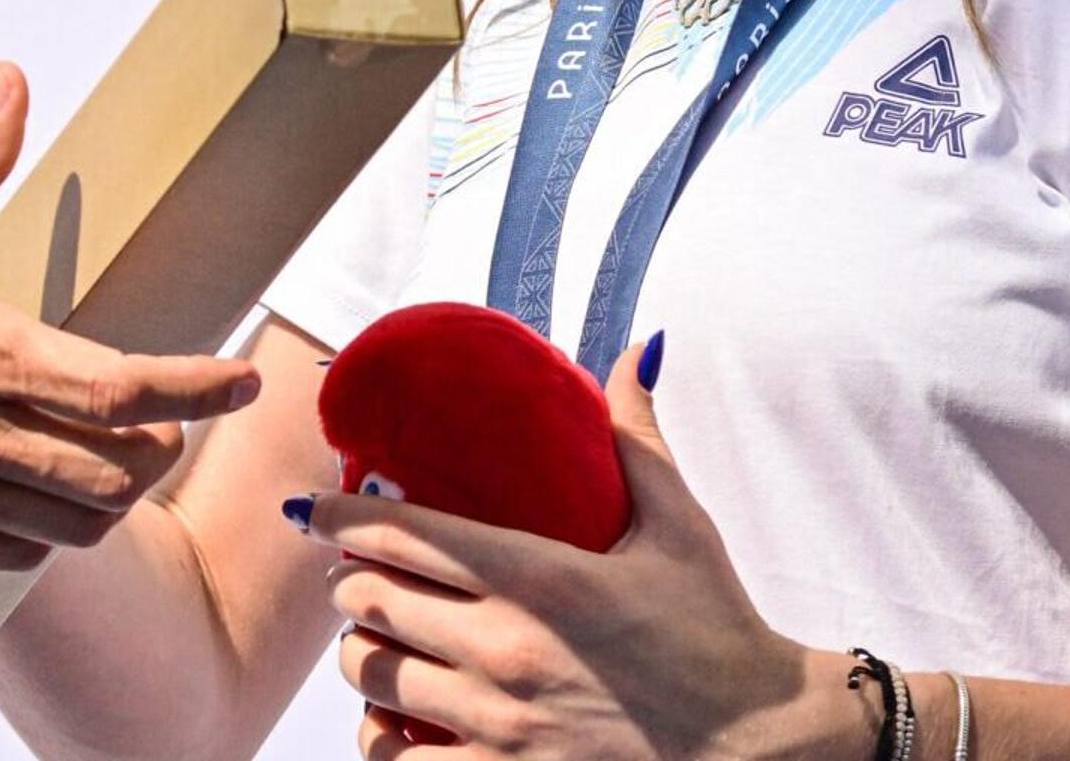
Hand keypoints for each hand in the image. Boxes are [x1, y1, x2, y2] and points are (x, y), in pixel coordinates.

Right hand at [0, 64, 263, 572]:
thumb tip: (10, 82)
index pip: (127, 385)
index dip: (200, 388)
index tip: (241, 380)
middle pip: (119, 469)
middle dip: (158, 447)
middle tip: (164, 417)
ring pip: (75, 525)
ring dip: (106, 495)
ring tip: (107, 460)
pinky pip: (12, 557)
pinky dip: (43, 533)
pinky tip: (33, 500)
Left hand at [298, 334, 866, 760]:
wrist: (760, 744)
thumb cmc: (717, 632)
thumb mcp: (682, 526)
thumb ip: (638, 438)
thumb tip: (636, 348)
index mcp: (543, 577)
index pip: (403, 534)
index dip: (338, 516)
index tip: (310, 508)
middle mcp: (509, 650)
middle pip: (370, 602)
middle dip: (351, 583)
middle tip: (355, 574)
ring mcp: (503, 724)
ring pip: (373, 679)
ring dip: (363, 654)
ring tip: (373, 640)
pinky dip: (383, 735)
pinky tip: (393, 719)